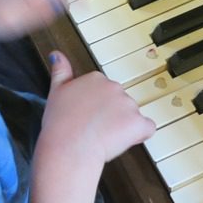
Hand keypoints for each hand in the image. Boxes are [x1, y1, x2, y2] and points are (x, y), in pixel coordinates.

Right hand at [40, 51, 155, 165]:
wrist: (69, 147)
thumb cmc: (60, 124)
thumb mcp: (55, 91)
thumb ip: (60, 71)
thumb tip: (57, 55)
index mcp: (96, 79)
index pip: (105, 91)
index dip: (97, 107)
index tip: (88, 116)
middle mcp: (114, 87)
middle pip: (119, 102)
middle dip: (111, 115)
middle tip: (94, 128)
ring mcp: (128, 104)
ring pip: (131, 116)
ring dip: (122, 126)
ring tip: (103, 136)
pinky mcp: (138, 123)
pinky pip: (146, 128)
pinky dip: (139, 135)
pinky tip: (123, 140)